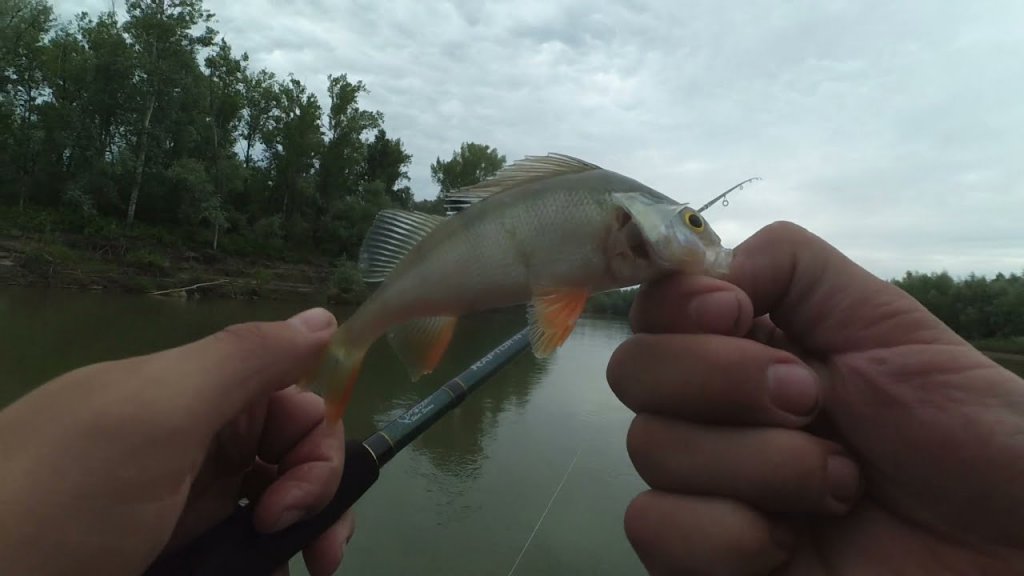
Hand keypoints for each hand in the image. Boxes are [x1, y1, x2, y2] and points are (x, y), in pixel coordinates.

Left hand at [0, 307, 353, 575]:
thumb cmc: (69, 497)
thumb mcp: (156, 413)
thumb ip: (242, 359)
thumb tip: (325, 317)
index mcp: (194, 393)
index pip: (292, 396)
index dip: (314, 441)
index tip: (297, 498)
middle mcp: (195, 441)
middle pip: (292, 454)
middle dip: (317, 495)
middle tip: (312, 553)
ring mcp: (180, 503)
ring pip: (273, 505)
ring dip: (302, 533)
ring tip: (305, 570)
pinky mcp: (170, 550)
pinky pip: (238, 547)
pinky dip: (263, 561)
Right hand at [607, 222, 1023, 574]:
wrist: (1009, 547)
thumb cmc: (965, 430)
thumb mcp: (883, 318)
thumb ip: (787, 266)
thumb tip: (701, 270)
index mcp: (749, 345)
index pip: (654, 305)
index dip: (679, 307)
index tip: (740, 317)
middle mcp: (715, 410)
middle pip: (633, 372)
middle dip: (722, 381)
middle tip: (812, 402)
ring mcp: (709, 487)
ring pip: (648, 449)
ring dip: (756, 463)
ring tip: (840, 483)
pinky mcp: (708, 560)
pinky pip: (654, 530)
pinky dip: (726, 535)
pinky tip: (792, 543)